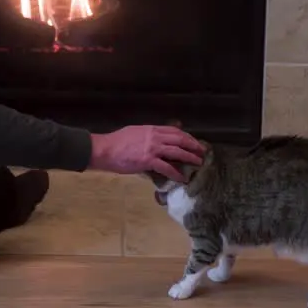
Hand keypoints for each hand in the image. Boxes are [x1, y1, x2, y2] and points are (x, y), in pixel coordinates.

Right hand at [87, 125, 204, 179]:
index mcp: (151, 129)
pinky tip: (182, 178)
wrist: (105, 149)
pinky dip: (176, 173)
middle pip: (180, 139)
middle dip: (193, 145)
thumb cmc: (117, 142)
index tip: (194, 141)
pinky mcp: (148, 160)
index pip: (174, 130)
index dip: (186, 136)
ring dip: (190, 157)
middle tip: (202, 151)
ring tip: (198, 163)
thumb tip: (158, 138)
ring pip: (177, 152)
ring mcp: (153, 148)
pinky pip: (167, 167)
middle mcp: (155, 137)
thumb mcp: (135, 132)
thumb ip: (148, 134)